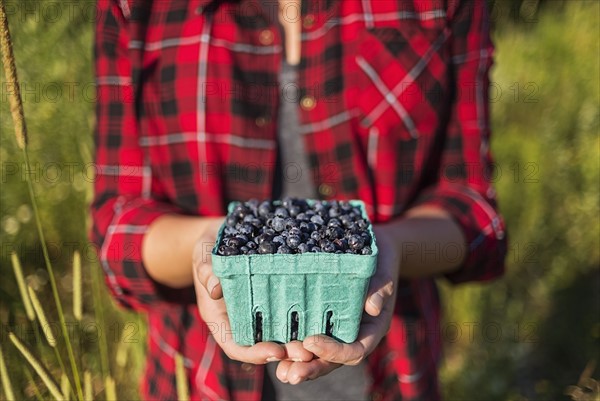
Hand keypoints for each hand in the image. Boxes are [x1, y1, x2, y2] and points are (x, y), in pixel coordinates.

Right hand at [192, 220, 312, 363]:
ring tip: (316, 344)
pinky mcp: (274, 297)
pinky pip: (287, 312)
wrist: (224, 233)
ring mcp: (259, 309)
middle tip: (305, 354)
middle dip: (283, 353)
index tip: (275, 351)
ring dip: (296, 342)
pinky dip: (302, 319)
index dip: (254, 353)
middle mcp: (241, 318)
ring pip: (278, 333)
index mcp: (221, 316)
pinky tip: (321, 318)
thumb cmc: (210, 246)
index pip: (235, 345)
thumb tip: (215, 288)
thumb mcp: (204, 255)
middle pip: (261, 345)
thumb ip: (207, 270)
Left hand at [273, 224, 399, 383]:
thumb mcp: (383, 272)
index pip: (354, 351)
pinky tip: (277, 353)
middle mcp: (354, 335)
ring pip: (320, 357)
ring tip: (281, 372)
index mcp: (371, 330)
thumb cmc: (380, 262)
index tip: (310, 341)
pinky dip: (296, 349)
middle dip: (311, 368)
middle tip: (289, 374)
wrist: (373, 250)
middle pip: (333, 361)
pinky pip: (310, 341)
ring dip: (300, 366)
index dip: (333, 351)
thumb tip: (373, 307)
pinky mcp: (323, 323)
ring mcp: (338, 332)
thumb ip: (380, 289)